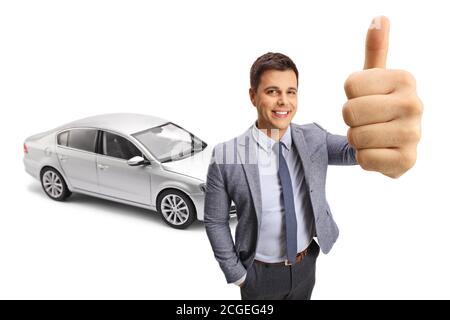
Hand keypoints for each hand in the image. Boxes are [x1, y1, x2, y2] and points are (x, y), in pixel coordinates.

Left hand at [342, 16, 422, 177]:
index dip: (350, 95)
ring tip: (373, 135)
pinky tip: (379, 152)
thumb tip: (378, 19)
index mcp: (405, 79)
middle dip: (351, 119)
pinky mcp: (407, 161)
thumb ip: (375, 50)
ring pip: (355, 136)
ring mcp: (414, 135)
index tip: (366, 98)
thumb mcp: (375, 77)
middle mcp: (415, 104)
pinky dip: (364, 158)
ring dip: (357, 139)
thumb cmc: (379, 104)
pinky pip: (363, 159)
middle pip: (349, 111)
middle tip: (367, 120)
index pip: (350, 86)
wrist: (393, 142)